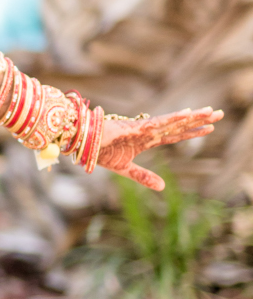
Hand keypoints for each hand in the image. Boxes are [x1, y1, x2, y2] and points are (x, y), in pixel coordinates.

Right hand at [95, 106, 221, 190]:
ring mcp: (141, 128)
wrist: (80, 144)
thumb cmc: (98, 151)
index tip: (210, 127)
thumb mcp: (125, 169)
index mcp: (146, 140)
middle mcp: (147, 131)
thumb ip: (143, 176)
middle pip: (178, 125)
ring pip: (172, 121)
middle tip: (219, 114)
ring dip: (191, 117)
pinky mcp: (133, 128)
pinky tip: (186, 114)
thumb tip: (163, 187)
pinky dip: (172, 119)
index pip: (174, 135)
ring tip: (210, 111)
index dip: (192, 131)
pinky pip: (157, 123)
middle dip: (199, 120)